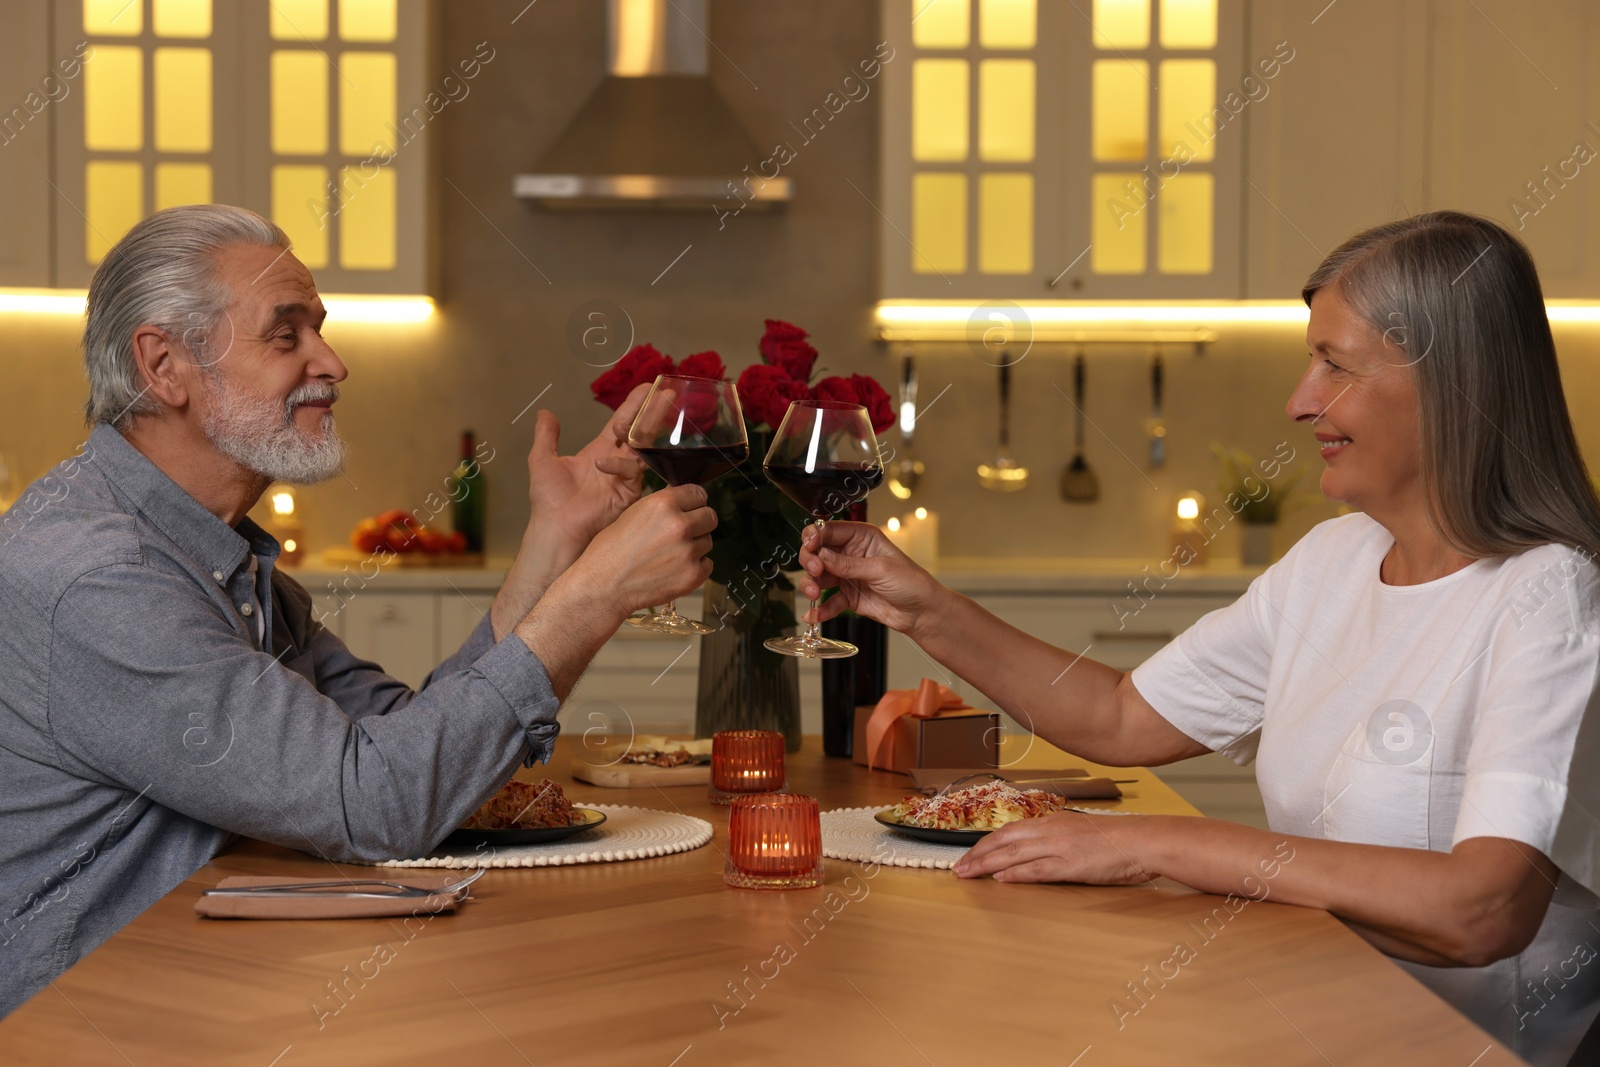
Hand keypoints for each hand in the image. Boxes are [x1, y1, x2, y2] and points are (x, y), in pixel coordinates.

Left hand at [525, 383, 648, 553]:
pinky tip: (601, 463)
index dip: (634, 405)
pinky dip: (618, 464)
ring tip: (654, 411)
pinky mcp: (629, 493)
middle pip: (639, 431)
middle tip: (667, 392)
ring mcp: (625, 477)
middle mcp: (616, 462)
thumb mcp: (542, 460)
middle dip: (653, 411)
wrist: (555, 527)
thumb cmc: (548, 500)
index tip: (647, 387)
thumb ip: (546, 436)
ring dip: (648, 429)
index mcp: (599, 452)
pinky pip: (631, 471)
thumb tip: (544, 413)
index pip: (621, 423)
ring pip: (643, 447)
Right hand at [573, 484, 716, 613]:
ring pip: (707, 541)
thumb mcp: (632, 514)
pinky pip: (707, 564)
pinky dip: (695, 567)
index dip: (694, 502)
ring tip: (670, 554)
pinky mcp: (693, 575)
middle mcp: (678, 525)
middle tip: (683, 533)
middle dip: (699, 523)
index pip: (699, 493)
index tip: (691, 508)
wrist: (603, 587)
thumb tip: (683, 501)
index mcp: (663, 504)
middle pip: (710, 516)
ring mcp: (688, 552)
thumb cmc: (609, 552)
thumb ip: (662, 506)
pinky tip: (674, 569)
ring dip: (695, 546)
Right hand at [796, 521, 940, 635]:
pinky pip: (828, 602)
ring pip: (818, 576)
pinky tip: (814, 615)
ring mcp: (847, 576)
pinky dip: (819, 609)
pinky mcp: (848, 597)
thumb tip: (822, 556)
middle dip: (811, 561)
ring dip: (811, 584)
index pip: (830, 530)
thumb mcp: (880, 569)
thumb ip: (848, 564)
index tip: (810, 546)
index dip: (815, 536)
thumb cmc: (911, 582)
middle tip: (816, 571)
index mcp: (862, 537)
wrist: (922, 612)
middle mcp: (851, 554)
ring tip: (813, 593)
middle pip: (818, 552)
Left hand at [952, 811, 1158, 884]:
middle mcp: (1051, 830)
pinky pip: (1037, 869)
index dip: (986, 843)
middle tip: (959, 867)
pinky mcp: (1072, 865)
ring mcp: (1060, 847)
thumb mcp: (1080, 833)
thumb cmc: (1117, 840)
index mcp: (1053, 822)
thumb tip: (1035, 853)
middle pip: (1004, 840)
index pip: (1009, 830)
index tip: (970, 854)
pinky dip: (1016, 875)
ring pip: (1014, 855)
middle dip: (978, 854)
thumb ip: (1057, 840)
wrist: (1144, 840)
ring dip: (987, 865)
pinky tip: (1000, 880)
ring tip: (968, 874)